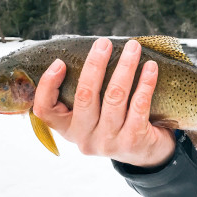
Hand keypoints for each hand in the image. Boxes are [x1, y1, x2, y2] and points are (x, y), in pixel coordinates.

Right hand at [33, 38, 175, 167]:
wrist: (145, 153)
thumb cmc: (115, 124)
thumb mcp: (93, 116)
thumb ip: (86, 94)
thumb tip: (92, 53)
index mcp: (69, 129)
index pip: (45, 111)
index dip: (47, 86)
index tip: (60, 62)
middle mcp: (85, 138)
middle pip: (85, 96)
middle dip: (95, 64)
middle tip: (104, 43)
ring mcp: (109, 142)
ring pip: (114, 97)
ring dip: (125, 67)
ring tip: (133, 48)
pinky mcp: (133, 141)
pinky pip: (139, 105)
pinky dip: (145, 83)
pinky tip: (151, 68)